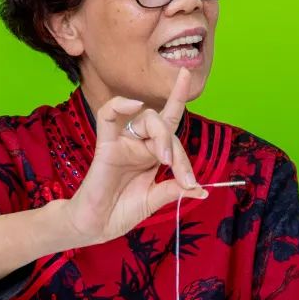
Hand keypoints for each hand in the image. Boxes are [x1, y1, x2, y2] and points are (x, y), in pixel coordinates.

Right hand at [60, 68, 206, 246]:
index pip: (169, 119)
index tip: (186, 73)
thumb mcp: (155, 200)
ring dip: (162, 135)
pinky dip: (121, 104)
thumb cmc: (121, 212)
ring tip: (164, 159)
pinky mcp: (105, 145)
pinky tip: (134, 105)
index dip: (177, 96)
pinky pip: (108, 114)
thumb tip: (201, 189)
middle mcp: (139, 143)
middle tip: (181, 175)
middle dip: (177, 147)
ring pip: (146, 118)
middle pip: (164, 124)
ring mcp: (122, 142)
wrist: (97, 226)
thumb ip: (175, 190)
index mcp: (152, 153)